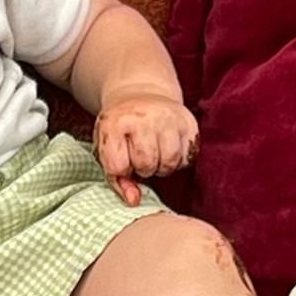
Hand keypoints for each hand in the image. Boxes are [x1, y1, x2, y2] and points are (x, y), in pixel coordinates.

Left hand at [93, 93, 198, 207]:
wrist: (140, 93)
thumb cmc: (120, 130)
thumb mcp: (106, 149)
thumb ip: (117, 179)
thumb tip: (134, 201)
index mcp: (115, 123)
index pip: (119, 166)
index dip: (121, 171)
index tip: (121, 160)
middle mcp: (142, 117)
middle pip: (147, 165)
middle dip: (143, 168)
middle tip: (140, 158)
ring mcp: (168, 117)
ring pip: (170, 162)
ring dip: (162, 167)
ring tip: (155, 156)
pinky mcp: (188, 121)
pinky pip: (188, 157)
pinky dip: (179, 160)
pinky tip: (169, 150)